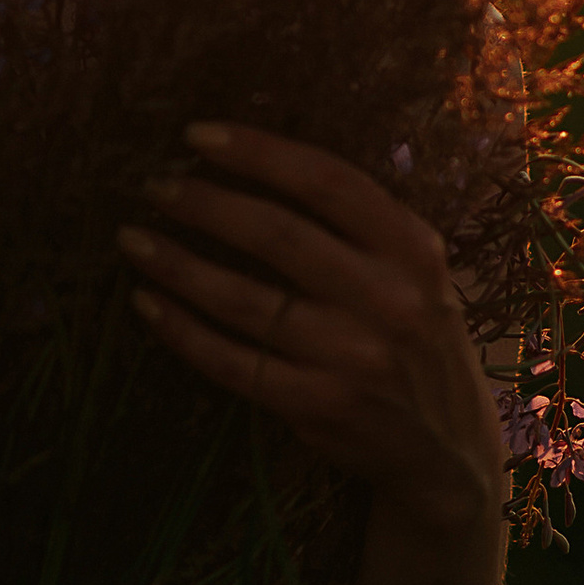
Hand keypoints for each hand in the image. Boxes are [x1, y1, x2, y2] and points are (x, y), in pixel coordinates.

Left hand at [118, 120, 506, 550]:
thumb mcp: (415, 271)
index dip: (258, 152)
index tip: (197, 136)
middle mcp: (389, 298)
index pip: (328, 181)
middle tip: (156, 187)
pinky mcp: (320, 405)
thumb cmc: (416, 338)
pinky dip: (182, 331)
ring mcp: (353, 356)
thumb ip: (360, 226)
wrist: (449, 449)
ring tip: (133, 240)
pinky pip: (232, 361)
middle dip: (204, 203)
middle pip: (276, 234)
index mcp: (413, 248)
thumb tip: (256, 164)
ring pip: (243, 299)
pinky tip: (148, 303)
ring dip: (177, 264)